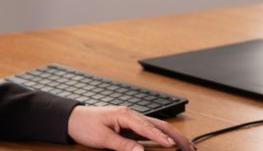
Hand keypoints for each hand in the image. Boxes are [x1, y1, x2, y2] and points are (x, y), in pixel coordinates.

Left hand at [67, 105, 195, 150]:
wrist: (72, 119)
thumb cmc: (85, 125)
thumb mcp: (102, 138)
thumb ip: (122, 146)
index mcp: (125, 114)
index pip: (148, 127)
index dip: (161, 138)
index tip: (173, 146)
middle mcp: (131, 115)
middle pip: (159, 125)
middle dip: (176, 136)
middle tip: (190, 147)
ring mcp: (132, 120)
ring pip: (157, 128)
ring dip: (172, 136)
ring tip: (187, 146)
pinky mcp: (130, 127)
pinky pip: (149, 132)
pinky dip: (161, 138)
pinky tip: (170, 144)